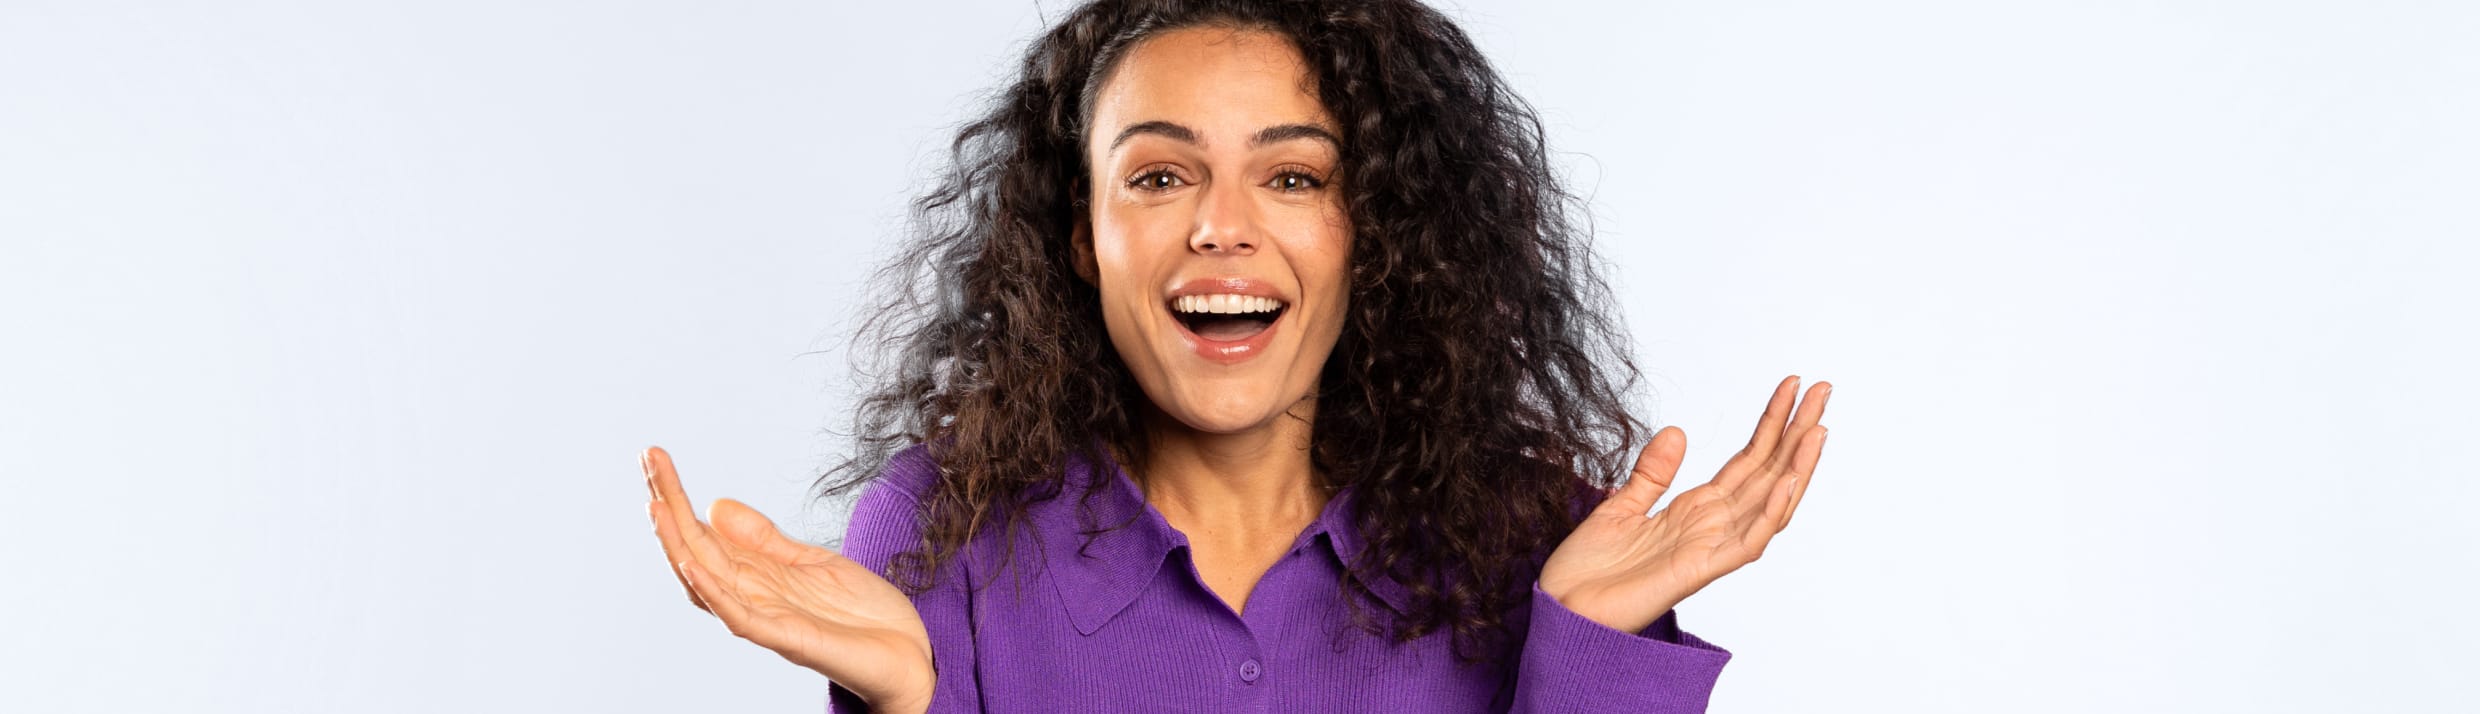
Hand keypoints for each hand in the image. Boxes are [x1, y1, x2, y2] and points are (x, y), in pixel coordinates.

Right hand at [642, 446, 934, 713]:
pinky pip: (740, 617)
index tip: (655, 456)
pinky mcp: (789, 639)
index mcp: (756, 578)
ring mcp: (767, 620)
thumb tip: (715, 506)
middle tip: (649, 458)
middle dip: (669, 506)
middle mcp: (752, 598)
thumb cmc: (861, 616)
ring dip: (677, 546)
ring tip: (655, 507)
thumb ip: (764, 540)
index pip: (703, 535)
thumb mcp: (812, 561)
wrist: (911, 654)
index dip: (677, 498)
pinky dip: (713, 593)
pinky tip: (692, 566)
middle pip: (695, 550)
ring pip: (706, 583)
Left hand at [1538, 375, 1832, 632]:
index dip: (1771, 425)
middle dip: (1796, 433)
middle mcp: (1711, 528)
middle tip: (1823, 390)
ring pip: (1769, 505)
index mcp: (1695, 511)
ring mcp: (1709, 550)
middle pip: (1767, 474)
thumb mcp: (1619, 507)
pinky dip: (1771, 514)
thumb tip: (1676, 431)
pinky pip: (1747, 542)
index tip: (1791, 387)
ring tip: (1818, 430)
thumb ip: (1652, 474)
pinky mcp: (1699, 571)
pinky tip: (1788, 482)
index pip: (1747, 461)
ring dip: (1797, 468)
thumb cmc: (1588, 571)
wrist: (1563, 610)